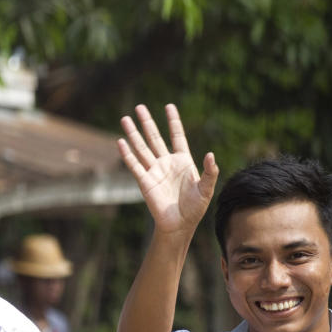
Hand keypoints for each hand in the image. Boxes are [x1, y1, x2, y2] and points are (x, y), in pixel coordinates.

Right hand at [118, 103, 218, 234]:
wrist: (179, 225)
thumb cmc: (195, 208)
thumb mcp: (206, 189)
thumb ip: (210, 171)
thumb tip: (211, 154)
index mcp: (183, 161)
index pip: (177, 136)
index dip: (173, 121)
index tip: (169, 106)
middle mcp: (166, 163)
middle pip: (155, 138)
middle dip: (147, 122)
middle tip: (139, 107)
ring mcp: (154, 171)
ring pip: (141, 148)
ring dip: (133, 134)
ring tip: (125, 118)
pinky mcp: (144, 182)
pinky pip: (134, 165)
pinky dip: (127, 154)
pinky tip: (120, 142)